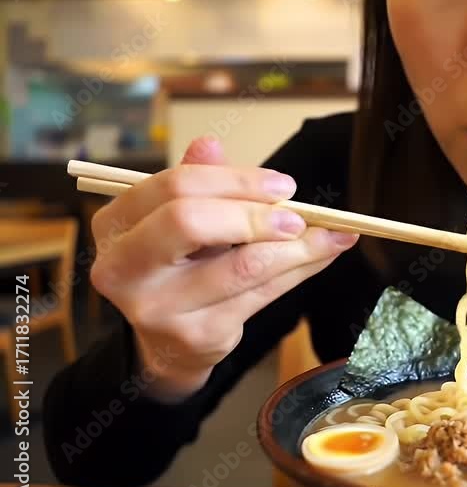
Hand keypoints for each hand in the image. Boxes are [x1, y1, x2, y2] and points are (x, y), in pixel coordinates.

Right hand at [90, 137, 357, 402]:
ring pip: (241, 265)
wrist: (170, 343)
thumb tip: (210, 143)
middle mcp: (123, 269)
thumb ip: (197, 183)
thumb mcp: (179, 219)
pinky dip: (299, 271)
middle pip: (189, 222)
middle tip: (298, 216)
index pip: (174, 187)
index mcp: (114, 225)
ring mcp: (158, 308)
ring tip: (332, 235)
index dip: (235, 181)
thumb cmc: (179, 266)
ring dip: (298, 247)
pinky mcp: (197, 336)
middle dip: (255, 214)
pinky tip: (321, 256)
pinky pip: (262, 295)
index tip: (282, 186)